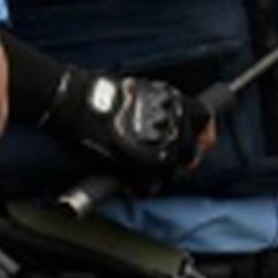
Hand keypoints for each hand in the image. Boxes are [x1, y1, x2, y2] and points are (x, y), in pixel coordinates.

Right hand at [51, 71, 209, 191]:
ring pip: (171, 171)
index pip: (204, 118)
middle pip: (190, 150)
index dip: (203, 131)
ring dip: (161, 173)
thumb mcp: (135, 89)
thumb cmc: (96, 93)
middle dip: (183, 157)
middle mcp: (174, 129)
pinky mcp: (142, 171)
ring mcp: (161, 152)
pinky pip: (149, 186)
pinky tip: (132, 185)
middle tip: (170, 161)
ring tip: (145, 173)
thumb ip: (152, 106)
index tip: (202, 138)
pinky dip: (141, 188)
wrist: (74, 105)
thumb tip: (155, 116)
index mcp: (175, 104)